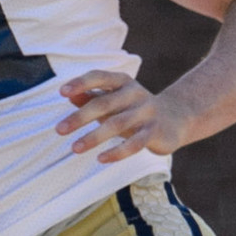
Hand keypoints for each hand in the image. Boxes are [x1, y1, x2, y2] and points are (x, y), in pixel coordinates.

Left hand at [56, 70, 189, 163]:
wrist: (175, 118)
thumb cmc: (134, 108)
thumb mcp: (113, 100)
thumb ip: (91, 97)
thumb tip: (68, 94)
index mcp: (122, 82)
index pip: (99, 77)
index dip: (81, 83)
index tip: (62, 92)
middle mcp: (135, 94)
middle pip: (104, 104)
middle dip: (80, 117)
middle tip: (59, 129)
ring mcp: (146, 113)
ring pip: (117, 124)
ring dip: (94, 137)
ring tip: (74, 148)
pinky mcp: (154, 132)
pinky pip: (135, 144)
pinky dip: (117, 152)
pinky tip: (101, 159)